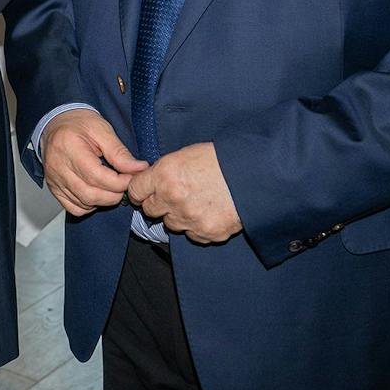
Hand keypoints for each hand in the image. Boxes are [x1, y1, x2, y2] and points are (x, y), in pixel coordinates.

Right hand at [40, 109, 149, 216]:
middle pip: (90, 194)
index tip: (132, 178)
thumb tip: (139, 169)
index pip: (97, 176)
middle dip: (114, 194)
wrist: (57, 124)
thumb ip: (119, 152)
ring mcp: (54, 180)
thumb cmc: (79, 123)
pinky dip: (89, 206)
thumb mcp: (102, 130)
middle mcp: (58, 167)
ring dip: (104, 201)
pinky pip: (73, 207)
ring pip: (83, 203)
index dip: (120, 182)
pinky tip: (96, 193)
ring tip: (113, 187)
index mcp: (70, 148)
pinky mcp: (53, 188)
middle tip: (125, 184)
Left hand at [127, 142, 241, 243]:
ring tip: (196, 202)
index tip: (145, 191)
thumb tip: (150, 180)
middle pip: (150, 210)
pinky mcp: (207, 233)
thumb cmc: (221, 159)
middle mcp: (173, 199)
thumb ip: (164, 170)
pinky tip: (209, 212)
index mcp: (164, 175)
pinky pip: (192, 235)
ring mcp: (190, 218)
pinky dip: (197, 227)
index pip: (135, 191)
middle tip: (175, 195)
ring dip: (178, 216)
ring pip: (171, 224)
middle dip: (159, 203)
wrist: (255, 174)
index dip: (140, 190)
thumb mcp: (185, 155)